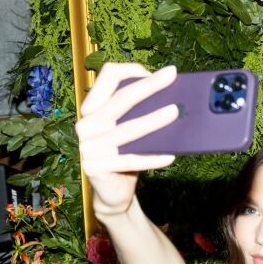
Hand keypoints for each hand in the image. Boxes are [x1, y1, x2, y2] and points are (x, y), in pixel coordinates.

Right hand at [75, 63, 179, 218]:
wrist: (113, 192)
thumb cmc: (125, 155)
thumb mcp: (129, 130)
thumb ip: (138, 112)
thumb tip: (172, 95)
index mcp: (91, 109)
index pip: (107, 78)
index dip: (131, 70)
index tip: (159, 73)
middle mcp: (86, 125)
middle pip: (120, 99)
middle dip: (148, 86)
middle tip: (171, 76)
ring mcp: (89, 147)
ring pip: (128, 130)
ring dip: (154, 120)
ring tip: (175, 112)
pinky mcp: (97, 167)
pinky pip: (132, 160)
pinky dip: (153, 158)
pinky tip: (171, 156)